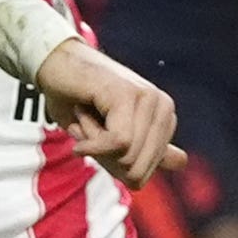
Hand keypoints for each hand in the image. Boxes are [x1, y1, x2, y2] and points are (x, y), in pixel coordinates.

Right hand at [31, 37, 178, 187]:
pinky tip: (79, 116)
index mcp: (164, 117)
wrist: (54, 64)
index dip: (111, 164)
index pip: (142, 173)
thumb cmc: (78, 100)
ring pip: (126, 156)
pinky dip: (91, 141)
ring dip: (94, 143)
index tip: (98, 134)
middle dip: (103, 157)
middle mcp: (163, 106)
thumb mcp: (110, 135)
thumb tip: (183, 162)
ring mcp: (148, 98)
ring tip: (85, 113)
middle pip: (135, 169)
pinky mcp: (128, 94)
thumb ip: (142, 150)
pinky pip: (118, 142)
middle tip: (89, 122)